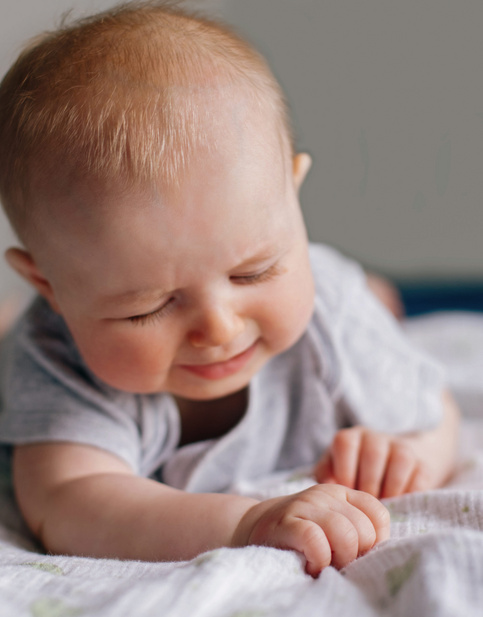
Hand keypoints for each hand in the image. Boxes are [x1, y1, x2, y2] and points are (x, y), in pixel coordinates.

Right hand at [231, 484, 389, 576]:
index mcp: (342, 493)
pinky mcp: (287, 522)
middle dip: (356, 555)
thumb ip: (356, 529)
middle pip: (364, 530)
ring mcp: (305, 505)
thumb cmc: (303, 532)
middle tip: (338, 562)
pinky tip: (312, 564)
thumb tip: (381, 552)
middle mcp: (325, 494)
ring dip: (339, 559)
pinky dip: (319, 559)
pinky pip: (316, 540)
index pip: (378, 514)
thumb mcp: (332, 522)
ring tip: (326, 565)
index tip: (358, 553)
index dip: (375, 541)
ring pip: (345, 534)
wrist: (255, 524)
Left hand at [314, 426, 432, 498]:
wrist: (394, 469)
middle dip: (369, 486)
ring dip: (390, 490)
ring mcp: (401, 447)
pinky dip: (409, 494)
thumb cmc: (355, 476)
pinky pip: (419, 477)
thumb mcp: (335, 472)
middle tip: (365, 506)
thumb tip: (327, 486)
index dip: (345, 470)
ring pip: (399, 462)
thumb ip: (325, 476)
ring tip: (382, 506)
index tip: (347, 491)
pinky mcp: (423, 464)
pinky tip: (399, 503)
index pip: (345, 443)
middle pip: (373, 455)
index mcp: (351, 438)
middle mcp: (375, 437)